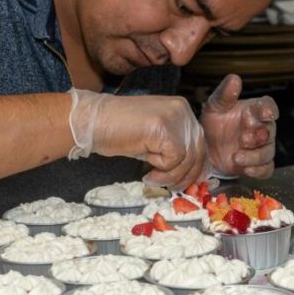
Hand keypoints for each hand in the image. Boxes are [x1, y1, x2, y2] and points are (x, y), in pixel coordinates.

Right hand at [67, 88, 208, 189]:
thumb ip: (175, 147)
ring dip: (171, 176)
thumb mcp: (154, 138)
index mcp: (182, 108)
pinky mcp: (164, 128)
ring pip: (188, 159)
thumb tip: (193, 171)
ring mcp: (174, 117)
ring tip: (152, 178)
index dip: (195, 166)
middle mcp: (182, 109)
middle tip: (170, 186)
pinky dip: (162, 171)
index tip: (185, 181)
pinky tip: (147, 172)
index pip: (199, 141)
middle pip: (198, 151)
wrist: (93, 121)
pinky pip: (174, 160)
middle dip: (186, 175)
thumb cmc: (119, 131)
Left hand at [200, 74, 278, 178]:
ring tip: (237, 156)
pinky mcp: (257, 165)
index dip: (269, 110)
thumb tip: (235, 79)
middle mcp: (261, 128)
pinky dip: (258, 170)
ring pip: (268, 151)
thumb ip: (225, 94)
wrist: (204, 148)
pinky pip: (266, 169)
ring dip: (255, 155)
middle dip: (258, 135)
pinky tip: (246, 169)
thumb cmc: (213, 122)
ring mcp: (260, 147)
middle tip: (243, 138)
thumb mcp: (215, 106)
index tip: (265, 113)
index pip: (268, 106)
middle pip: (269, 131)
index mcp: (254, 110)